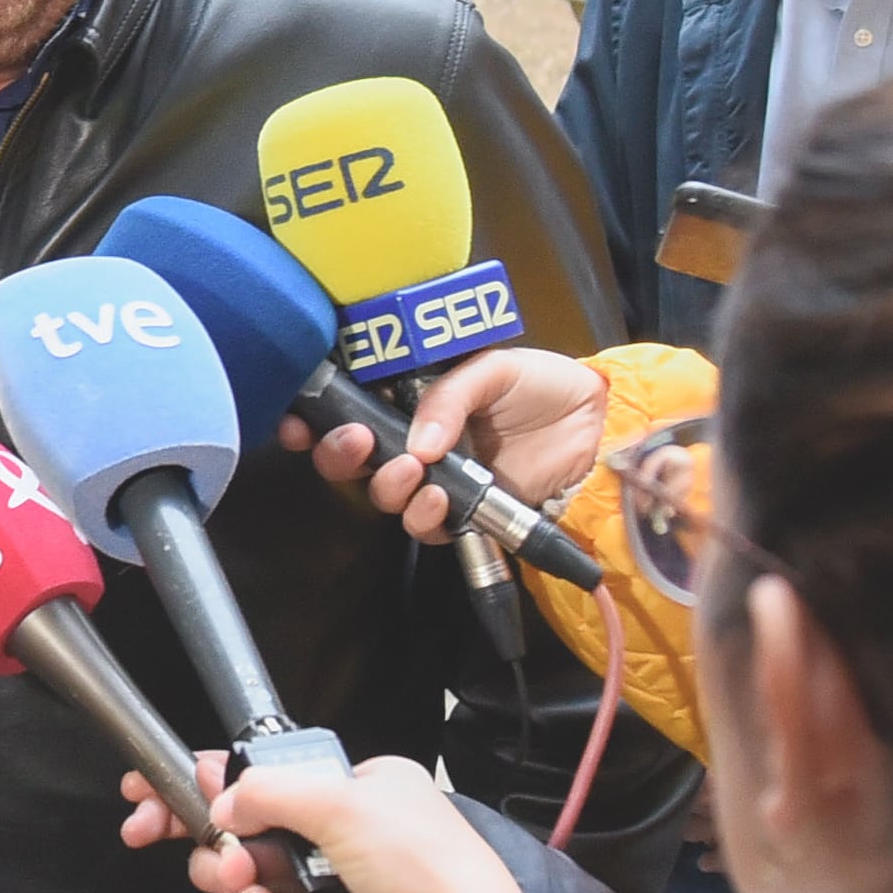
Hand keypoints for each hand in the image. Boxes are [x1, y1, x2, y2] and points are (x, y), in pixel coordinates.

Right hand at [121, 752, 585, 892]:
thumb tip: (219, 805)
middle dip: (227, 866)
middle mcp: (343, 830)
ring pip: (255, 892)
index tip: (145, 810)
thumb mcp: (340, 803)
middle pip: (243, 842)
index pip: (256, 778)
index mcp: (349, 784)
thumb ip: (266, 792)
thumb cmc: (421, 864)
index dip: (195, 794)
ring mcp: (339, 883)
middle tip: (234, 876)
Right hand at [295, 346, 606, 541]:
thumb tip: (417, 446)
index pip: (349, 408)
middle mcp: (410, 439)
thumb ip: (449, 397)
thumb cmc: (542, 384)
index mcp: (408, 396)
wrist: (593, 428)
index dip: (317, 418)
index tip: (299, 423)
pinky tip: (438, 498)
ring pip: (382, 494)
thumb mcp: (492, 368)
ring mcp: (434, 479)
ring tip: (413, 471)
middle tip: (358, 443)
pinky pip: (425, 525)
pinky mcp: (461, 514)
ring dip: (386, 486)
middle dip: (340, 455)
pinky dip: (424, 516)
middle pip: (351, 458)